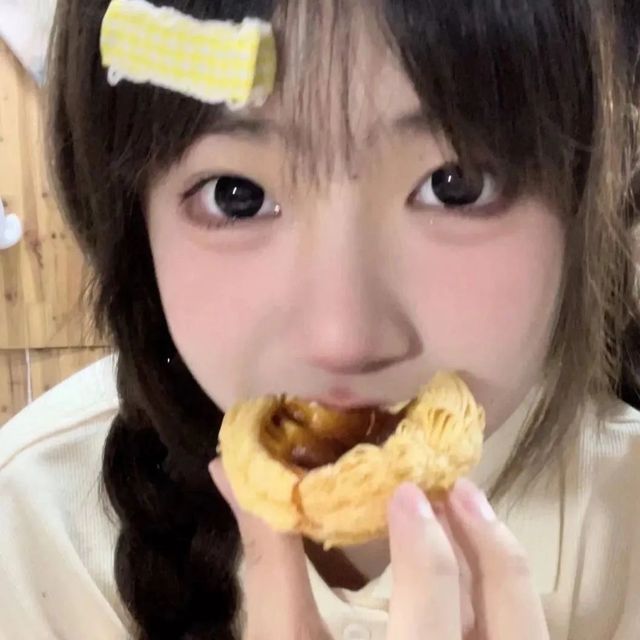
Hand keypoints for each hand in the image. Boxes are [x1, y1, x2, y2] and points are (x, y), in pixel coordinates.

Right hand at [209, 460, 548, 639]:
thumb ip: (269, 563)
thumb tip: (231, 472)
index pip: (432, 614)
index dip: (424, 551)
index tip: (403, 490)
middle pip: (507, 617)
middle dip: (483, 542)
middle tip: (450, 484)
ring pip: (524, 624)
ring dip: (499, 561)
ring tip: (467, 506)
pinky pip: (517, 630)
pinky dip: (501, 590)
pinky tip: (473, 560)